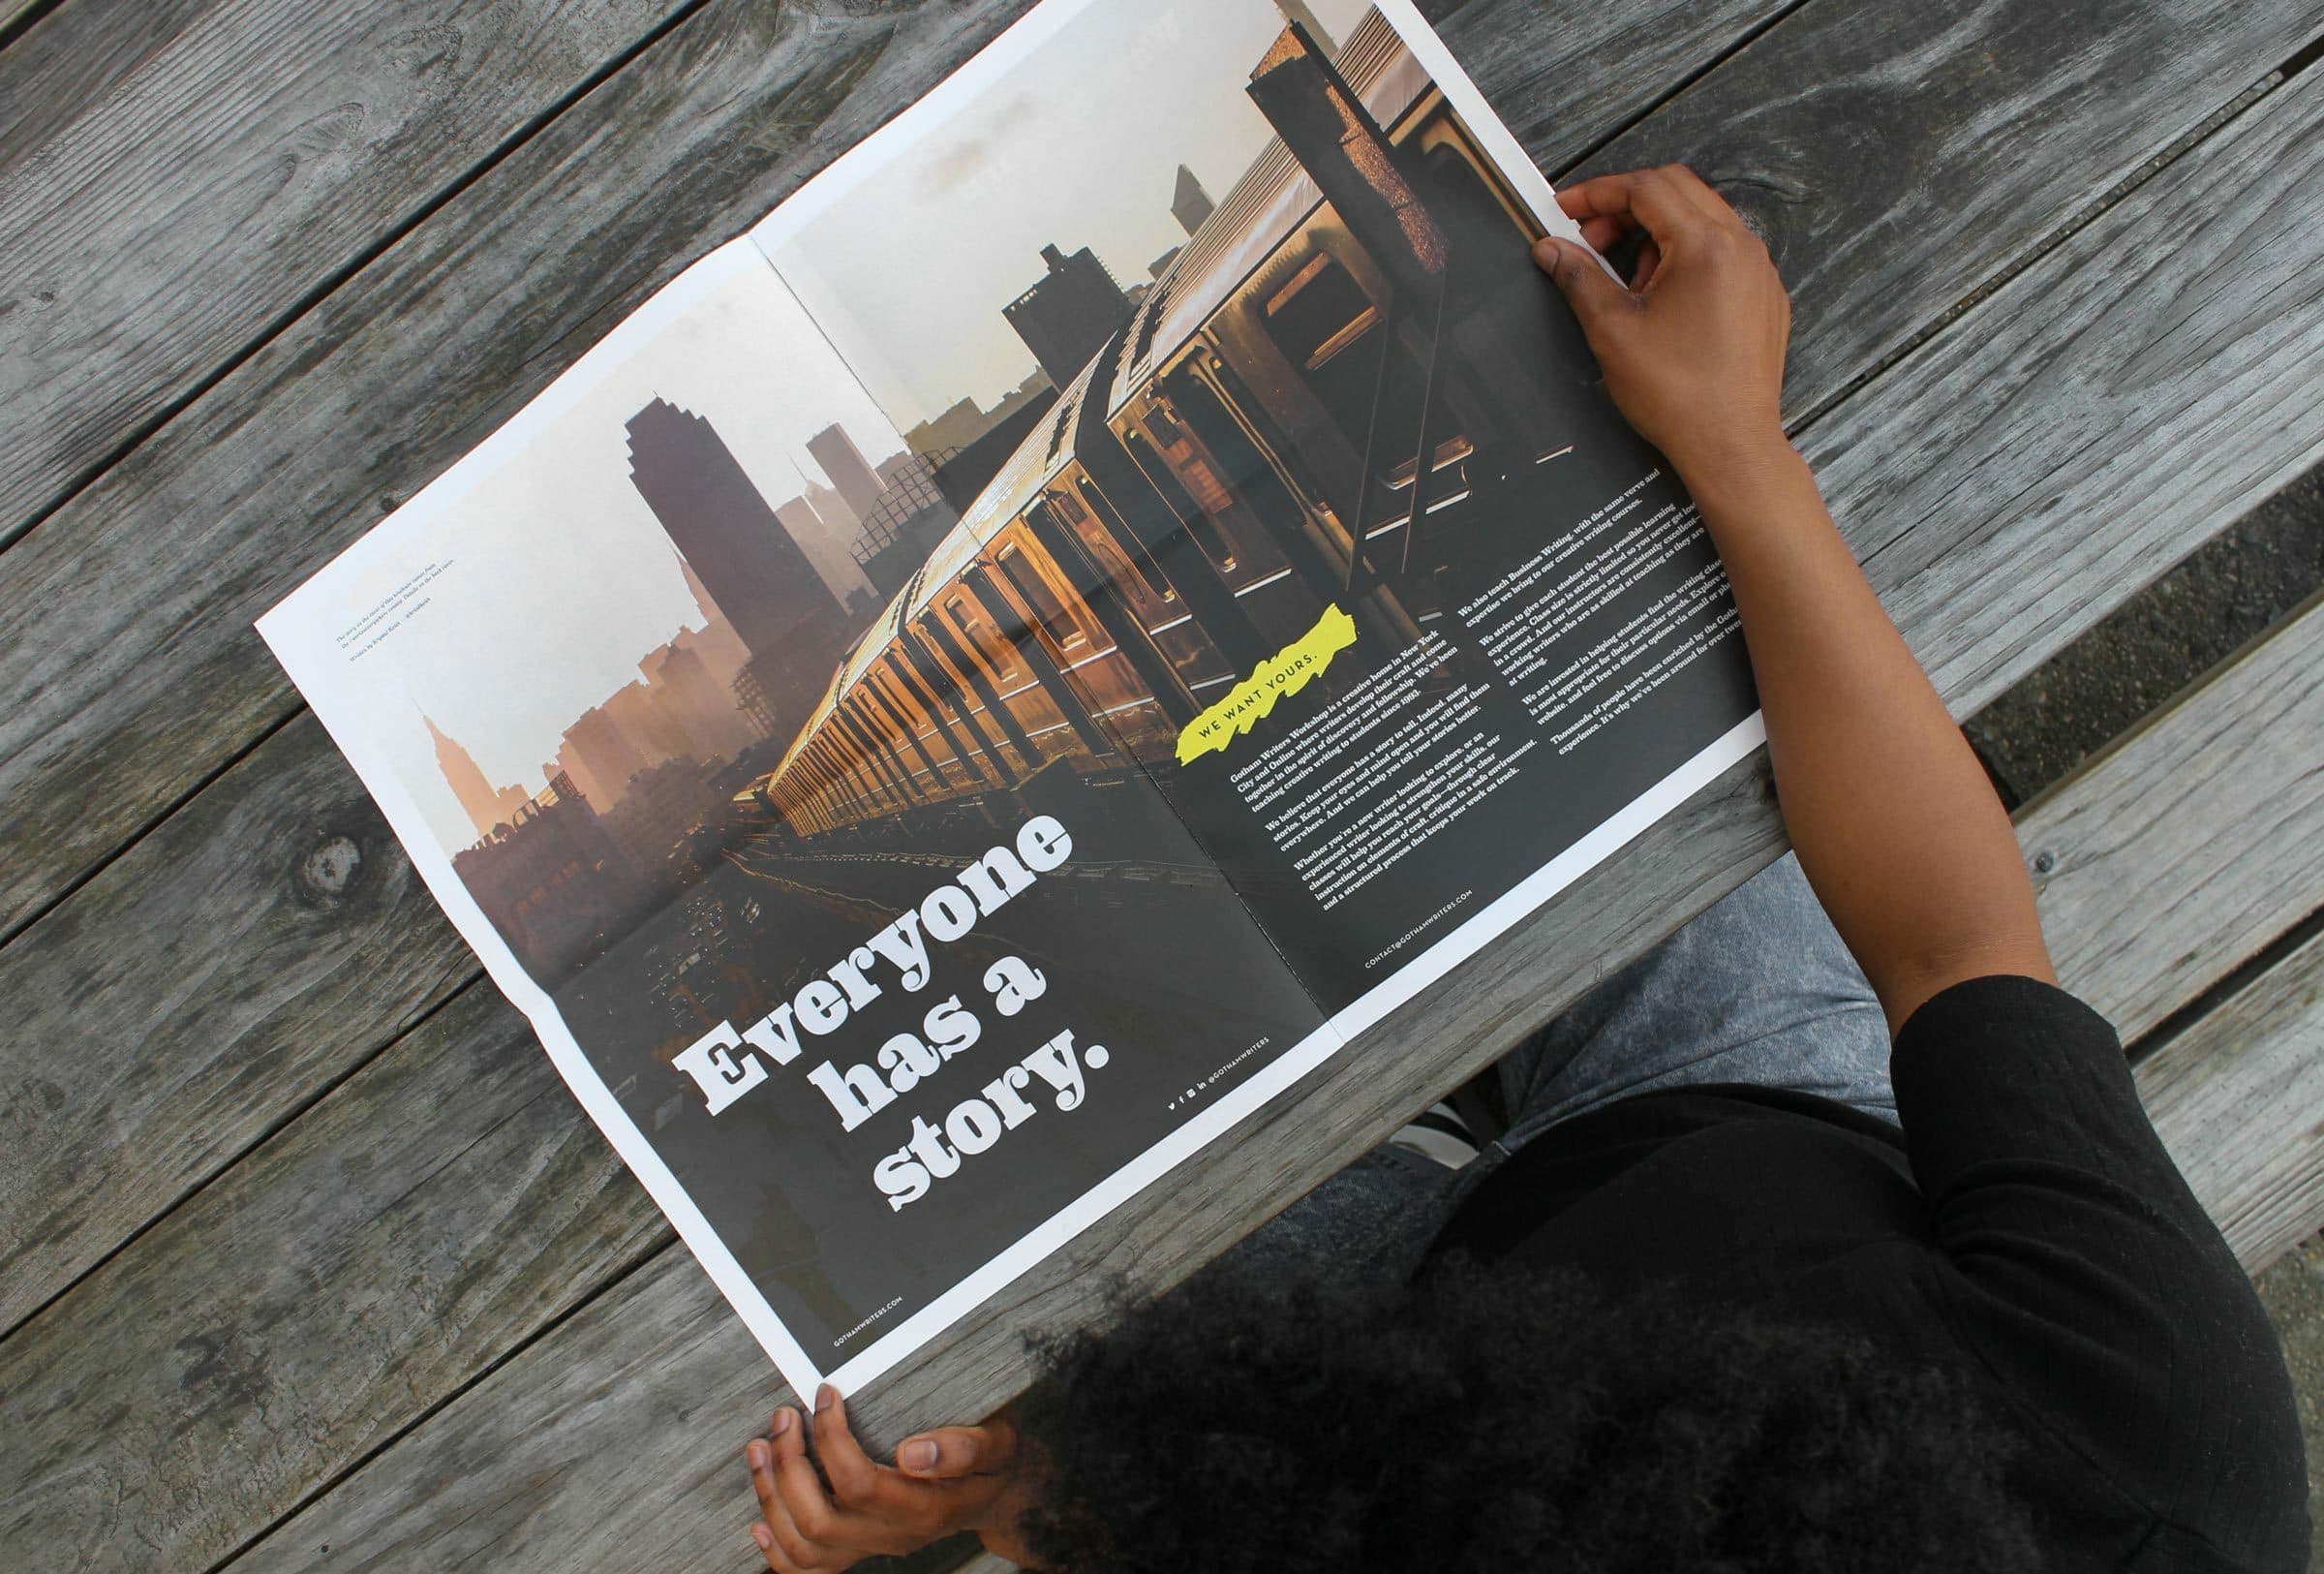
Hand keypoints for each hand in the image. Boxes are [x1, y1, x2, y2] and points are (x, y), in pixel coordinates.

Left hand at [744, 1386, 1034, 1570]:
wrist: (997, 1493)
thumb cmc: (992, 1460)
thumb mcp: (996, 1443)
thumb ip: (963, 1448)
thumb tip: (913, 1453)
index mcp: (924, 1508)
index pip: (858, 1482)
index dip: (831, 1438)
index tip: (825, 1394)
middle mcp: (893, 1536)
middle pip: (819, 1520)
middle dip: (790, 1466)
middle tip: (785, 1416)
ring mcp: (873, 1547)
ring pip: (804, 1546)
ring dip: (772, 1498)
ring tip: (761, 1447)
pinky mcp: (859, 1549)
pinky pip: (809, 1569)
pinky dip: (776, 1548)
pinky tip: (761, 1519)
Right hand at [1532, 165, 1794, 488]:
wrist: (1730, 444)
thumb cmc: (1680, 396)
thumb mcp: (1612, 330)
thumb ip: (1579, 277)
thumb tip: (1553, 250)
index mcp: (1705, 246)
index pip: (1645, 188)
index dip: (1597, 192)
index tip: (1565, 208)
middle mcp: (1741, 247)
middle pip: (1676, 190)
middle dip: (1625, 207)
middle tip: (1589, 240)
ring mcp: (1759, 270)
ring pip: (1699, 218)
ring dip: (1654, 233)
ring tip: (1626, 282)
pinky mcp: (1764, 295)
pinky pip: (1721, 251)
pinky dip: (1684, 256)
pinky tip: (1659, 297)